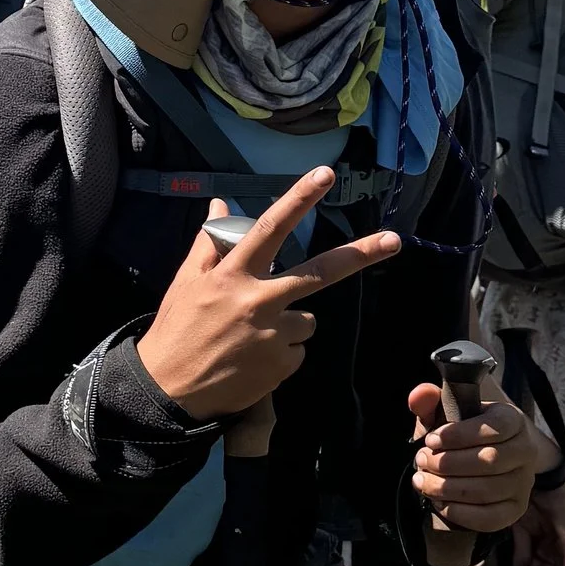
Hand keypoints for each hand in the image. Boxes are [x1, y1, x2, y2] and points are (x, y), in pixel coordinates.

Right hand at [135, 172, 401, 422]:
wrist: (169, 390)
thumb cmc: (177, 330)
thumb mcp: (186, 281)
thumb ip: (210, 241)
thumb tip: (220, 203)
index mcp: (233, 275)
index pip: (271, 228)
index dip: (298, 198)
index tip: (325, 174)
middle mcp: (258, 300)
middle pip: (319, 272)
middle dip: (360, 253)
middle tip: (394, 240)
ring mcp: (274, 334)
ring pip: (306, 318)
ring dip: (289, 321)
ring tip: (251, 337)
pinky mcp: (282, 364)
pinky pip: (297, 349)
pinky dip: (282, 352)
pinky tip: (254, 359)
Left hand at [406, 375, 540, 545]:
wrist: (487, 460)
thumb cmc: (464, 434)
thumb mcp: (449, 414)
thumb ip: (433, 402)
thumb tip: (419, 395)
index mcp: (512, 420)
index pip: (494, 427)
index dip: (458, 435)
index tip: (431, 439)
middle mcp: (526, 451)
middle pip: (489, 461)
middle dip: (447, 463)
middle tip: (421, 460)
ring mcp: (524, 483)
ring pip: (486, 491)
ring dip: (446, 488)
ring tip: (422, 481)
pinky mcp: (516, 509)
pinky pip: (489, 518)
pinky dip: (458, 512)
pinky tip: (438, 501)